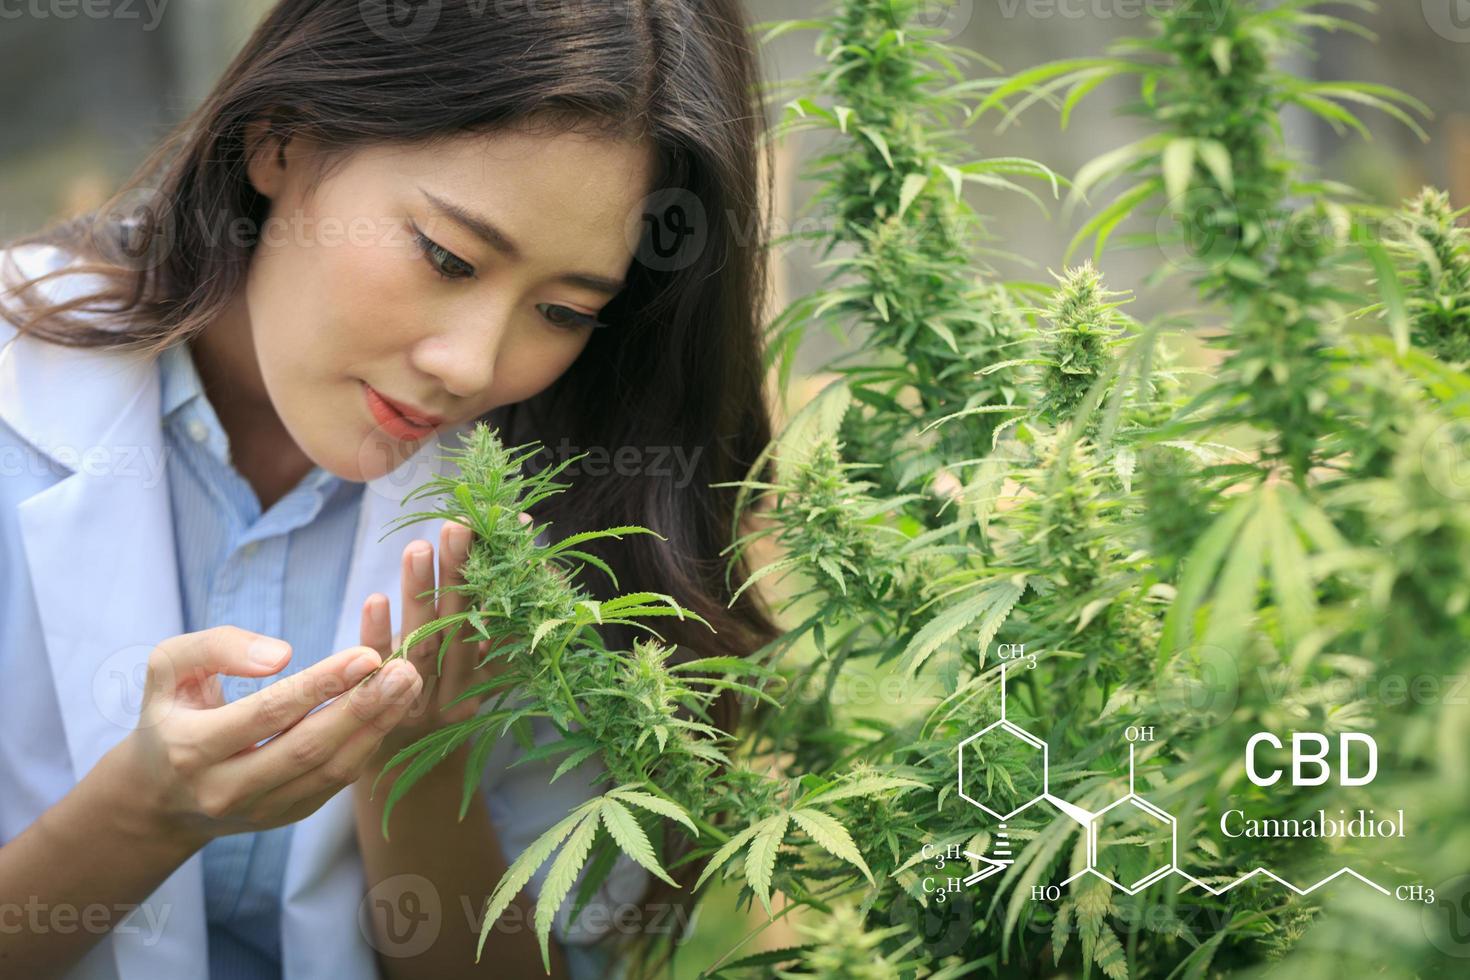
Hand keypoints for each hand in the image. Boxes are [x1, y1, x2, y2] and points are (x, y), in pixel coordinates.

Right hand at [125, 625, 423, 846]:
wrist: (158, 794)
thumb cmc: (171, 713)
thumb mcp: (170, 668)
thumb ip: (217, 647)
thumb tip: (281, 656)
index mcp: (192, 749)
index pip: (269, 714)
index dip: (321, 685)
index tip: (366, 655)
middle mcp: (225, 789)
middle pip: (308, 748)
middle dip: (362, 708)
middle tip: (404, 671)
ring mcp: (259, 811)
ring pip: (329, 772)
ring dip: (376, 728)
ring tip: (408, 685)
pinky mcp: (285, 818)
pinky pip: (334, 783)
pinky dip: (366, 747)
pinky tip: (390, 712)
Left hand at [357, 515, 529, 777]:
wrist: (409, 769)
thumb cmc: (448, 702)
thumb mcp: (482, 670)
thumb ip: (503, 631)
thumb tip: (538, 566)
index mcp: (487, 676)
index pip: (498, 620)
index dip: (505, 577)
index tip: (510, 527)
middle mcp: (457, 688)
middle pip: (459, 626)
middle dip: (459, 574)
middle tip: (459, 526)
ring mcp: (417, 699)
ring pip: (423, 641)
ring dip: (420, 592)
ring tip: (418, 547)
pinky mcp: (377, 704)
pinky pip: (377, 669)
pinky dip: (377, 634)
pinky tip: (375, 599)